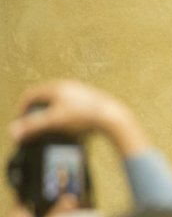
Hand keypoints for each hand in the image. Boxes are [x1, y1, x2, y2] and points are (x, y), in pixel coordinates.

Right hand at [8, 81, 148, 155]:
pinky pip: (73, 104)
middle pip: (45, 96)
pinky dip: (66, 113)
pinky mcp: (91, 98)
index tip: (23, 121)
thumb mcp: (55, 122)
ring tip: (51, 124)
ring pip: (59, 99)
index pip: (31, 94)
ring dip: (52, 110)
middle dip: (37, 110)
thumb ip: (33, 126)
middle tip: (34, 123)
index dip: (23, 108)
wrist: (113, 118)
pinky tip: (70, 123)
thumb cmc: (85, 117)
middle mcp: (68, 85)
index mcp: (56, 87)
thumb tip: (14, 131)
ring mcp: (81, 91)